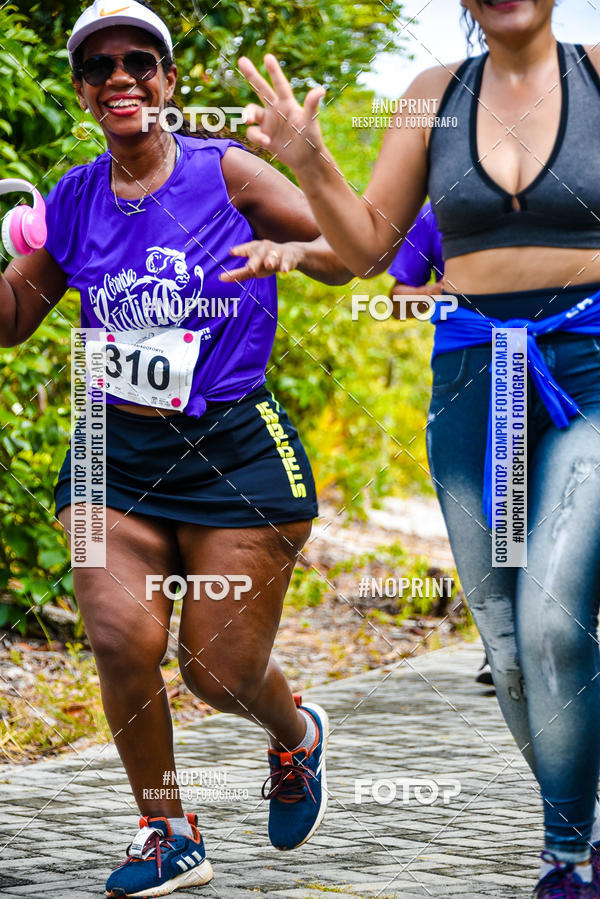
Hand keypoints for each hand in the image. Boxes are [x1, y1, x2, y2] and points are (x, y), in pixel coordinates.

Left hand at [220, 240, 302, 281]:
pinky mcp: (289, 258)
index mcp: (254, 248)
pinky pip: (287, 261)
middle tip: (249, 268)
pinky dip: (286, 265)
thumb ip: (239, 273)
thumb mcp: (253, 268)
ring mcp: (277, 253)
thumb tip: (220, 278)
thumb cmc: (266, 262)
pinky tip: (284, 271)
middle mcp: (265, 248)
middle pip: (258, 254)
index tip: (231, 252)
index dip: (239, 250)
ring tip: (269, 265)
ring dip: (271, 260)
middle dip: (254, 261)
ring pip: (273, 256)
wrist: (292, 254)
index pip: (246, 249)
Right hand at [237, 54, 325, 170]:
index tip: (267, 57)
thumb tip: (320, 89)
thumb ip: (312, 106)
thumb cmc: (311, 139)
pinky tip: (266, 142)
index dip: (274, 71)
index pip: (279, 84)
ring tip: (249, 120)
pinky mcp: (264, 136)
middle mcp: (276, 110)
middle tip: (242, 60)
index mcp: (287, 104)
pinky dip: (257, 137)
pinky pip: (253, 133)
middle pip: (261, 89)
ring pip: (251, 112)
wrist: (305, 159)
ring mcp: (268, 123)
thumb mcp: (311, 122)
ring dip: (248, 114)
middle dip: (251, 75)